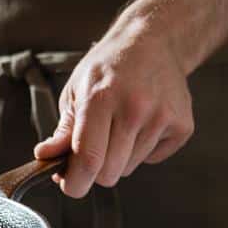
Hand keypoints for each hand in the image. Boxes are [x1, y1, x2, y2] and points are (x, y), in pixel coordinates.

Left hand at [33, 15, 193, 197]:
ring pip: (129, 168)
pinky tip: (142, 123)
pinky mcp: (182, 126)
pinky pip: (152, 159)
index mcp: (101, 99)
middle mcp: (134, 109)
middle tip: (92, 149)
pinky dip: (143, 150)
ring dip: (119, 158)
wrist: (153, 42)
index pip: (88, 160)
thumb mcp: (76, 91)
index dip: (75, 183)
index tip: (70, 185)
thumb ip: (63, 129)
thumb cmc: (109, 67)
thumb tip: (45, 157)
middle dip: (95, 171)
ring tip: (120, 125)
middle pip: (109, 173)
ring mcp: (162, 118)